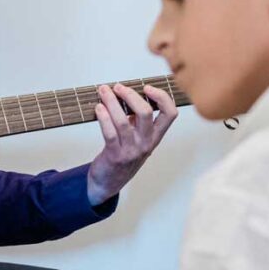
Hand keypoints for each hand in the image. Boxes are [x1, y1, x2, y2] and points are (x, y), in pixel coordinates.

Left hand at [86, 82, 177, 204]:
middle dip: (131, 95)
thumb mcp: (137, 138)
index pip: (170, 114)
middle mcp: (146, 143)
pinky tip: (98, 108)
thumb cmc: (123, 155)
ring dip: (111, 102)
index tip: (147, 87)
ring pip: (123, 121)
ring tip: (103, 92)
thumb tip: (126, 93)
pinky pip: (109, 133)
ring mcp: (131, 150)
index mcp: (155, 136)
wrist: (108, 182)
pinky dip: (103, 117)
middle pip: (145, 113)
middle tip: (118, 87)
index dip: (162, 97)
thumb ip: (137, 120)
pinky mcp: (115, 155)